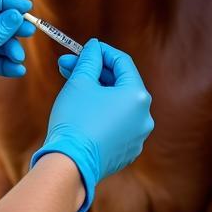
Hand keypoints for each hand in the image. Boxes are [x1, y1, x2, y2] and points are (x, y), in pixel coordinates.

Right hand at [30, 40, 153, 211]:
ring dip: (96, 92)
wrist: (70, 164)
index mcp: (137, 96)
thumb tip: (94, 48)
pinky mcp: (126, 151)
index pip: (122, 62)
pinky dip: (100, 114)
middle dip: (93, 72)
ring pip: (117, 105)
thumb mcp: (80, 82)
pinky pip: (115, 124)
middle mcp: (144, 116)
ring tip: (71, 87)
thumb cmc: (75, 119)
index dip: (100, 51)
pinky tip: (80, 111)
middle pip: (119, 84)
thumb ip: (89, 59)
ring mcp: (137, 136)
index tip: (83, 48)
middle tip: (66, 65)